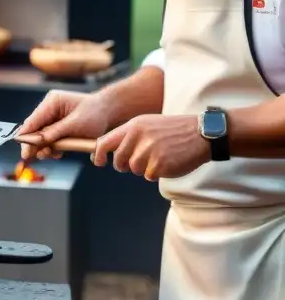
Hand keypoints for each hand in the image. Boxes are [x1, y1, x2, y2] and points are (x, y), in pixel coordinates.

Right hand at [17, 90, 111, 160]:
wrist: (110, 111)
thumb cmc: (96, 114)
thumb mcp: (76, 124)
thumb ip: (55, 132)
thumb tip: (37, 141)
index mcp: (51, 102)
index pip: (32, 121)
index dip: (26, 137)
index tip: (24, 152)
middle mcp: (49, 109)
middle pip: (34, 130)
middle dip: (34, 145)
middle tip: (34, 158)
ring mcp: (53, 117)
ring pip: (41, 136)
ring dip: (44, 147)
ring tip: (50, 155)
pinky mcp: (58, 126)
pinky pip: (50, 138)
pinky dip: (51, 147)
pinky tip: (56, 153)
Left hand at [93, 114, 209, 180]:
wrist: (202, 133)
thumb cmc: (174, 130)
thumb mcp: (148, 124)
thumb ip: (129, 135)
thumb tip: (110, 152)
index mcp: (133, 126)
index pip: (104, 142)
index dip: (98, 154)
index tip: (99, 162)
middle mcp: (138, 137)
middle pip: (119, 160)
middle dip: (125, 165)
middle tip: (140, 162)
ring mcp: (148, 150)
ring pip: (134, 169)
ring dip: (144, 169)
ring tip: (159, 158)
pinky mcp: (159, 164)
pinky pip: (149, 176)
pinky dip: (157, 173)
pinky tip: (168, 162)